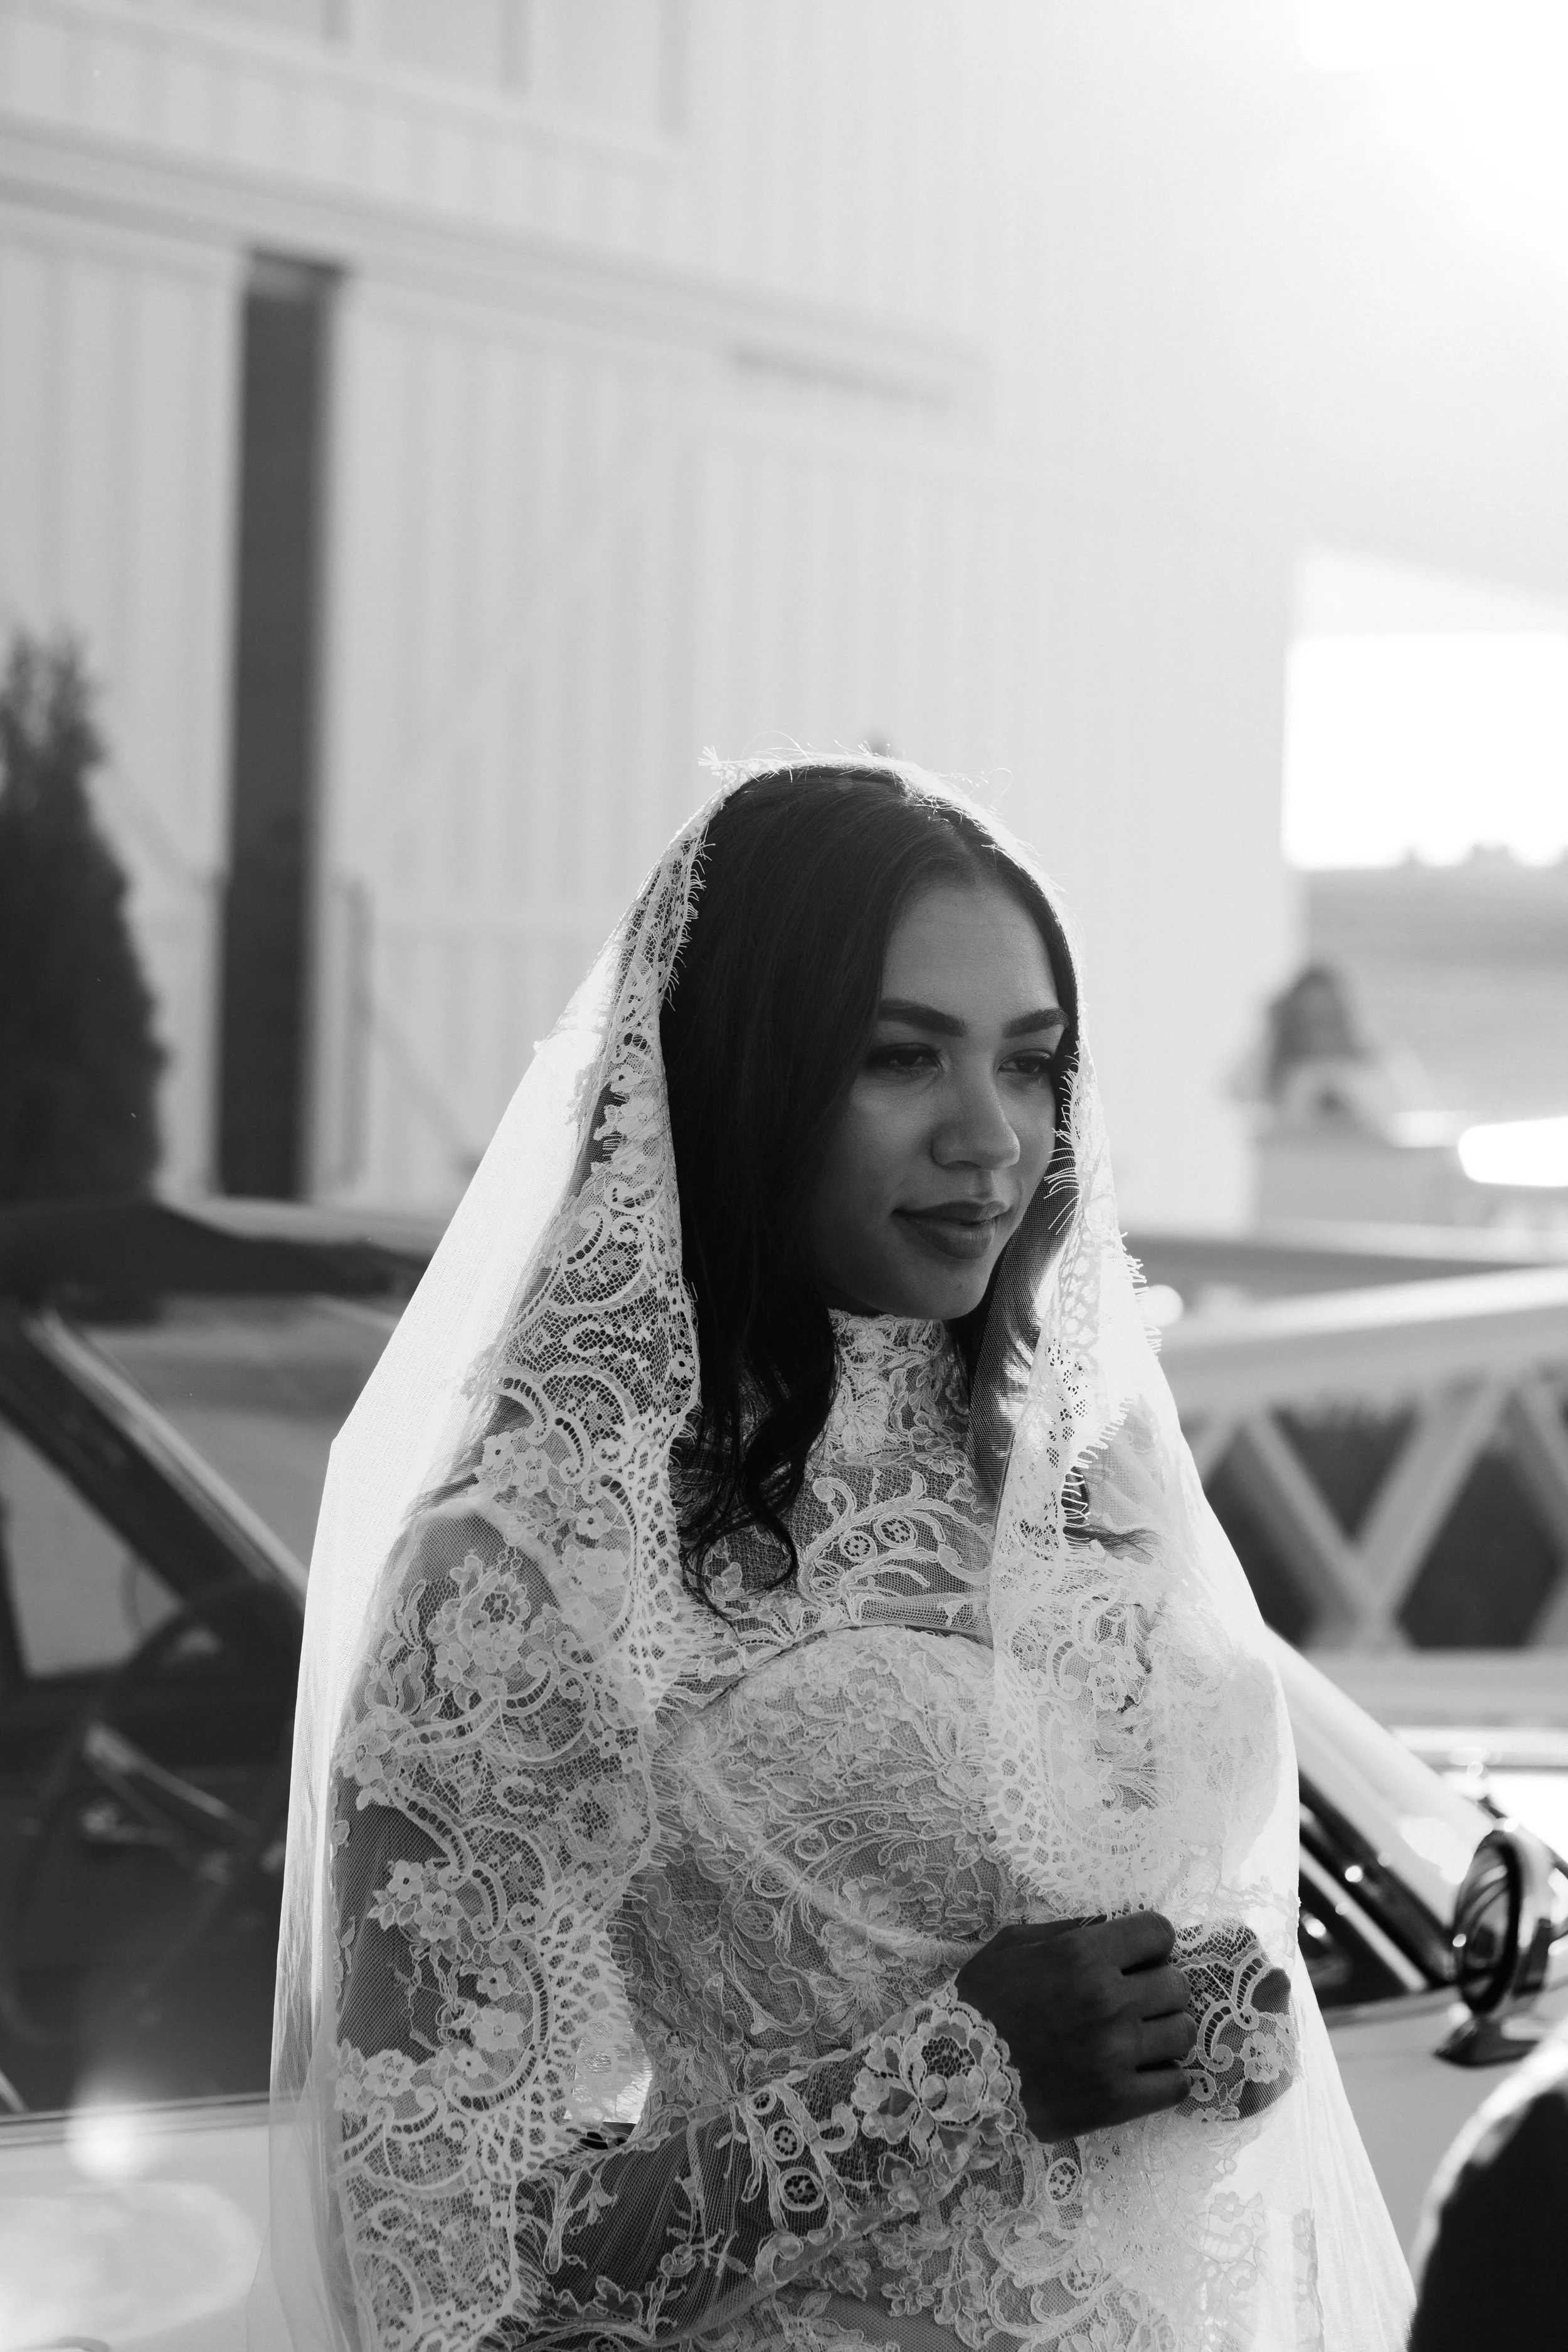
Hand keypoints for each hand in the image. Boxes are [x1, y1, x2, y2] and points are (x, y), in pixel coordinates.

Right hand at [954, 1911, 1192, 2139]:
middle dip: (1159, 1987)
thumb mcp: (1013, 1945)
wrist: (955, 2077)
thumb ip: (1067, 1930)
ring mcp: (1115, 2054)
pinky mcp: (1116, 2101)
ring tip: (1140, 2038)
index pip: (1158, 1933)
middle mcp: (1107, 2001)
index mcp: (1082, 1955)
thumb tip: (1111, 1925)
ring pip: (1183, 2033)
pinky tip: (1142, 2072)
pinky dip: (1166, 2077)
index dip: (1151, 1943)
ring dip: (1166, 2032)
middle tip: (1134, 2000)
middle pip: (1177, 1984)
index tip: (1138, 1958)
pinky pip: (1176, 2085)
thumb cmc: (982, 2003)